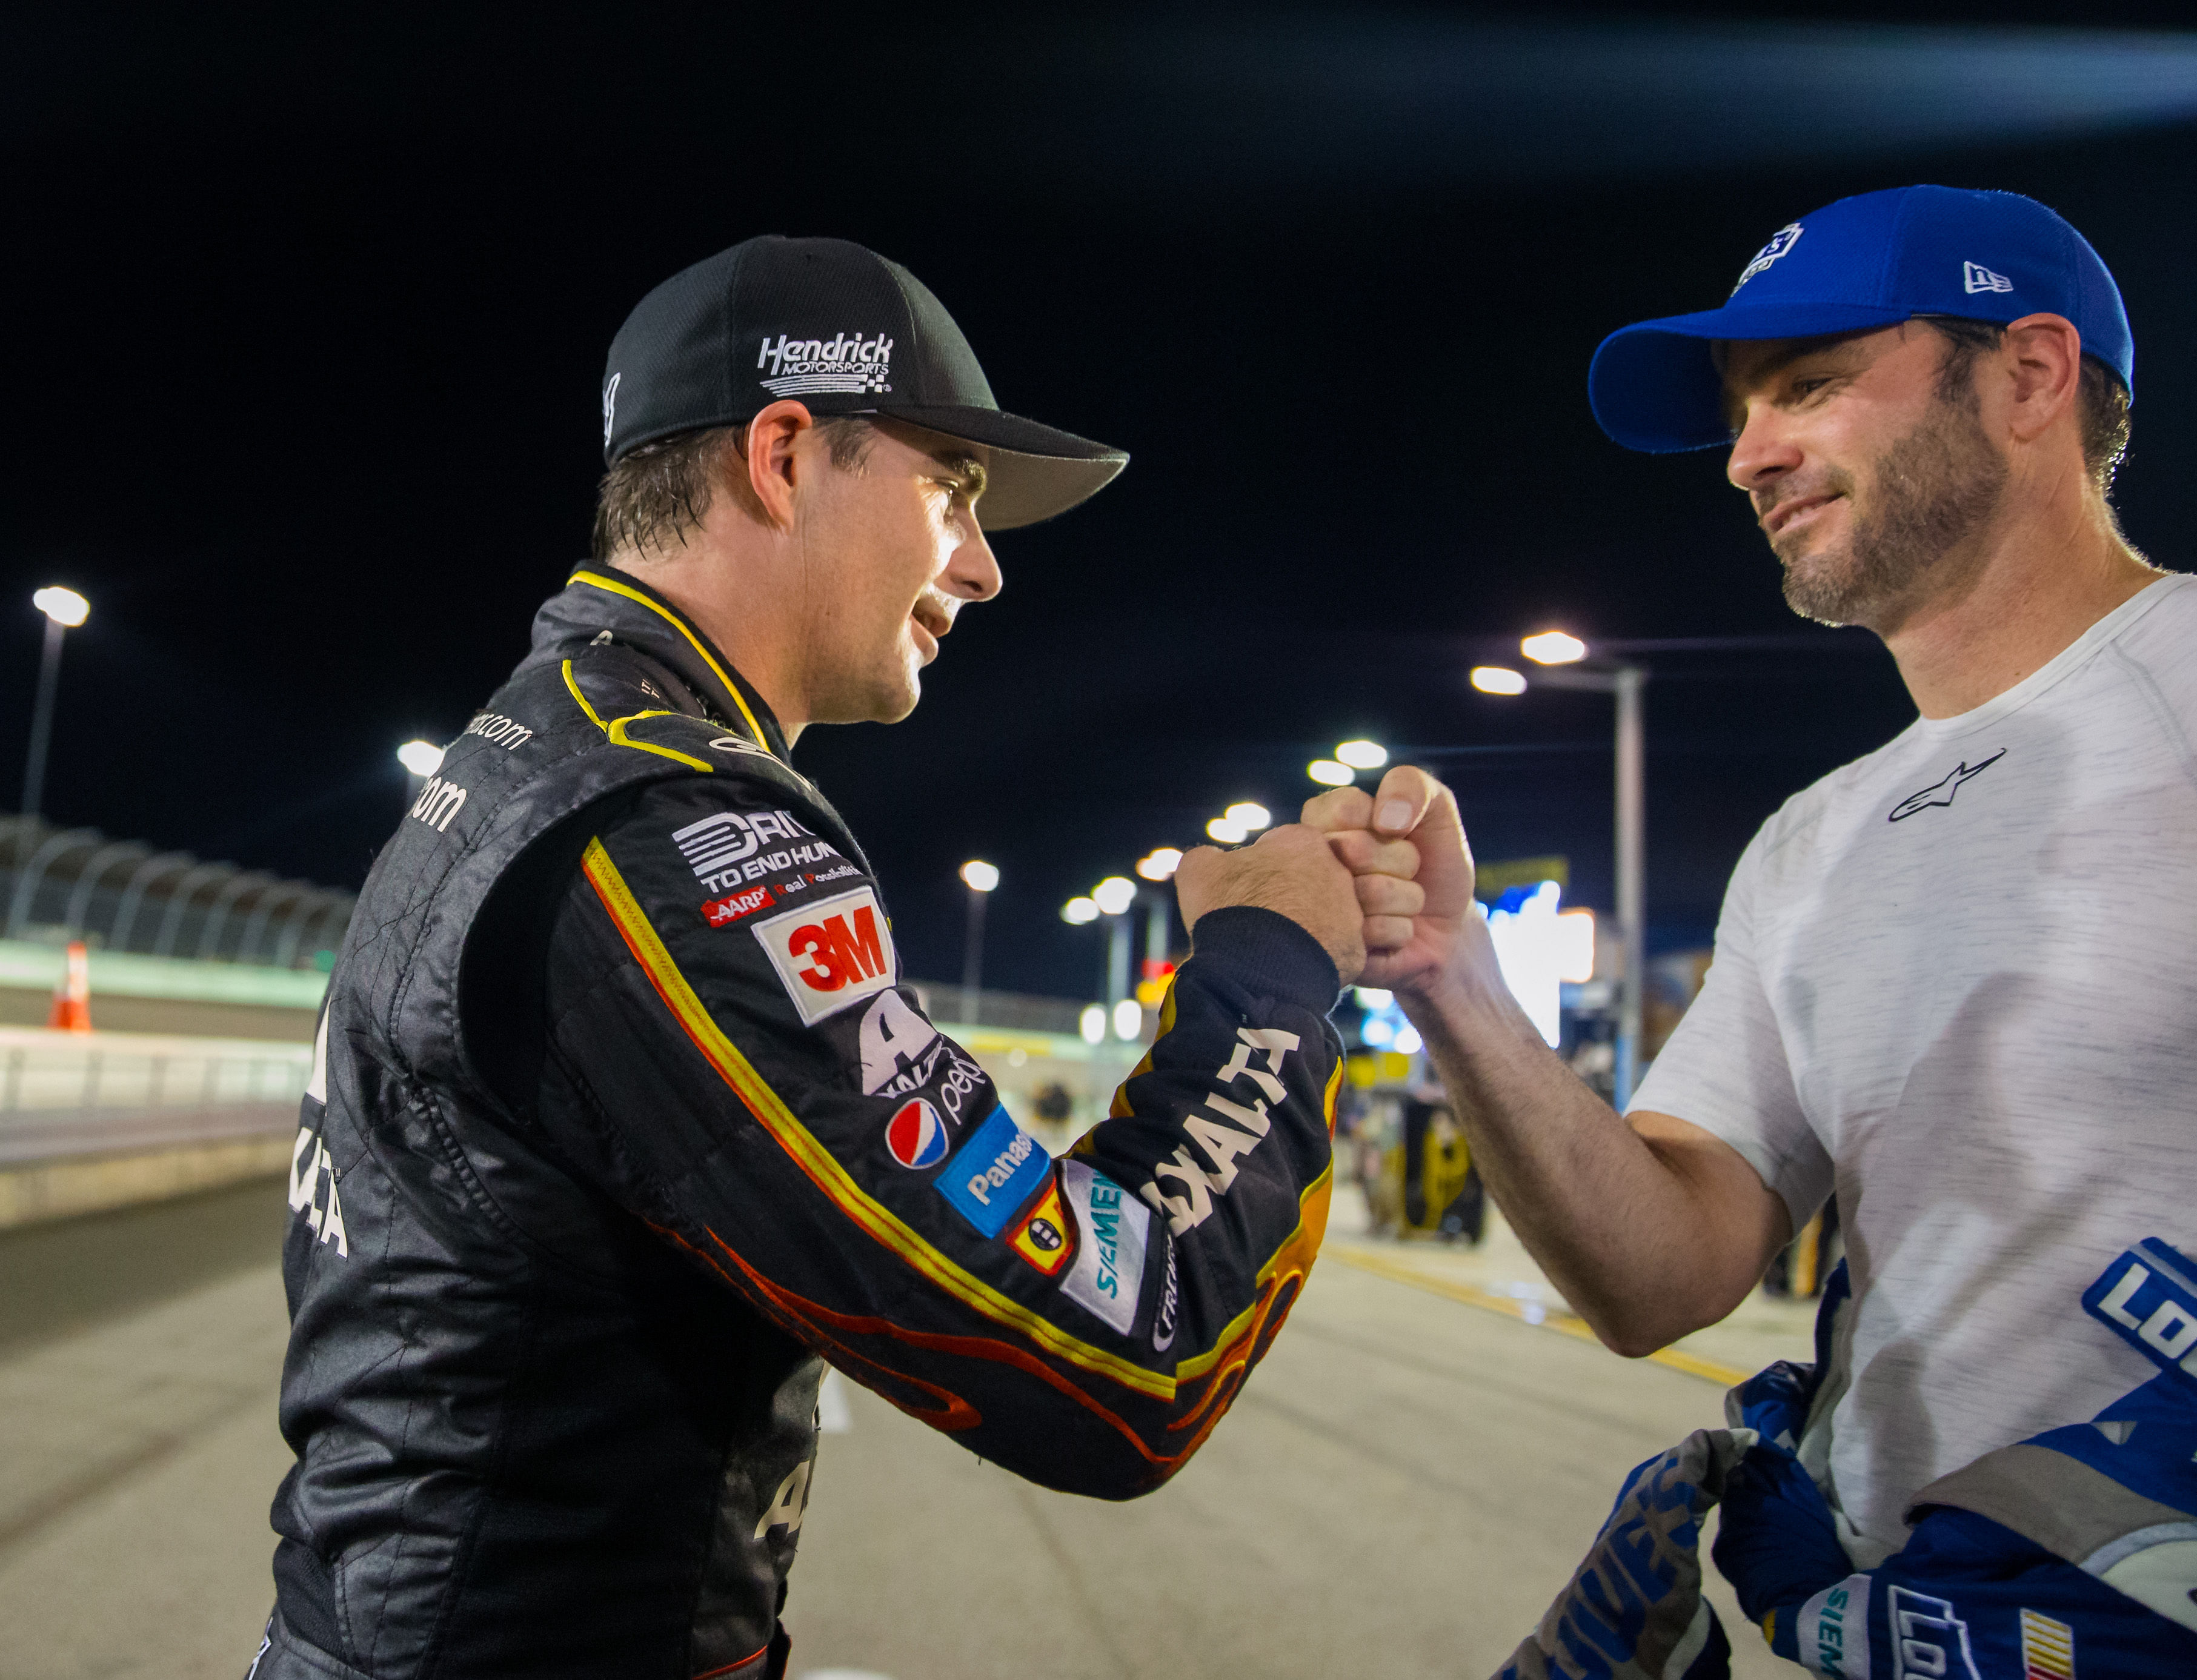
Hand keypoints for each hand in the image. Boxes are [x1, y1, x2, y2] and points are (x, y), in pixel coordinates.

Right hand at [1174, 823, 1370, 984]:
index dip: (1263, 866)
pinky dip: (1319, 958)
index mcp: (1301, 841)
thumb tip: (1215, 861)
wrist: (1254, 970)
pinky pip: (1338, 951)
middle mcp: (1336, 871)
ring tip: (1276, 948)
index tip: (1247, 888)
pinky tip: (1293, 967)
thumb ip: (1210, 856)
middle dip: (1291, 894)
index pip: (1284, 845)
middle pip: (1312, 878)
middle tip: (1263, 918)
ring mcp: (1351, 912)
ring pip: (1328, 915)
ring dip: (1307, 926)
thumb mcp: (1198, 870)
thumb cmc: (1226, 911)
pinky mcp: (1356, 951)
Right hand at [1301, 766, 1480, 999]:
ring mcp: (1317, 909)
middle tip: (1404, 872)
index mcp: (1323, 823)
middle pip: (1356, 849)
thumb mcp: (1436, 811)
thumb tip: (1385, 820)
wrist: (1448, 927)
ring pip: (1370, 892)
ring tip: (1401, 903)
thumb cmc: (1435, 863)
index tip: (1398, 834)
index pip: (1343, 808)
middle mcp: (1310, 864)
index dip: (1386, 824)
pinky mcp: (1331, 949)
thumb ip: (1411, 786)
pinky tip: (1395, 931)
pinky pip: (1376, 931)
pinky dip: (1400, 931)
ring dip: (1405, 898)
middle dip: (1401, 860)